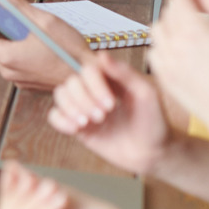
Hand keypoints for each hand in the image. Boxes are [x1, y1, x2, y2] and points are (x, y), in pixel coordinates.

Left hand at [0, 0, 90, 89]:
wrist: (89, 77)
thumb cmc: (70, 51)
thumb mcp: (44, 21)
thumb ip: (17, 5)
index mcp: (7, 56)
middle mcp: (8, 71)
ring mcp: (17, 79)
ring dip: (0, 35)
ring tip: (14, 19)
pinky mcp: (26, 82)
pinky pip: (10, 62)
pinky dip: (12, 46)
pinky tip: (26, 36)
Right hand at [0, 160, 170, 208]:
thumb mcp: (65, 195)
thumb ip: (36, 185)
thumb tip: (12, 168)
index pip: (8, 206)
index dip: (8, 186)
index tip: (12, 168)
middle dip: (21, 193)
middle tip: (47, 183)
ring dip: (34, 202)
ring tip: (58, 193)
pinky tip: (59, 203)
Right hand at [49, 55, 173, 174]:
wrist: (152, 154)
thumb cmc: (153, 122)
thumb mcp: (145, 94)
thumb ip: (125, 73)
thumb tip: (102, 54)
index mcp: (110, 79)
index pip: (88, 69)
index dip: (94, 84)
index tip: (111, 103)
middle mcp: (94, 90)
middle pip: (71, 82)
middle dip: (84, 99)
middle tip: (103, 116)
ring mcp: (85, 108)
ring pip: (60, 95)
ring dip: (71, 108)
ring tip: (88, 122)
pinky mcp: (78, 126)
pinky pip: (55, 116)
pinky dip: (60, 120)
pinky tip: (76, 128)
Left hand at [149, 0, 208, 137]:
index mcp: (193, 28)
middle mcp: (174, 42)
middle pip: (168, 10)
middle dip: (182, 4)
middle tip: (201, 9)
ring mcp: (165, 59)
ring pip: (157, 28)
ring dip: (170, 22)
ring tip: (190, 28)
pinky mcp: (162, 74)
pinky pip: (154, 50)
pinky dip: (163, 44)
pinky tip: (180, 49)